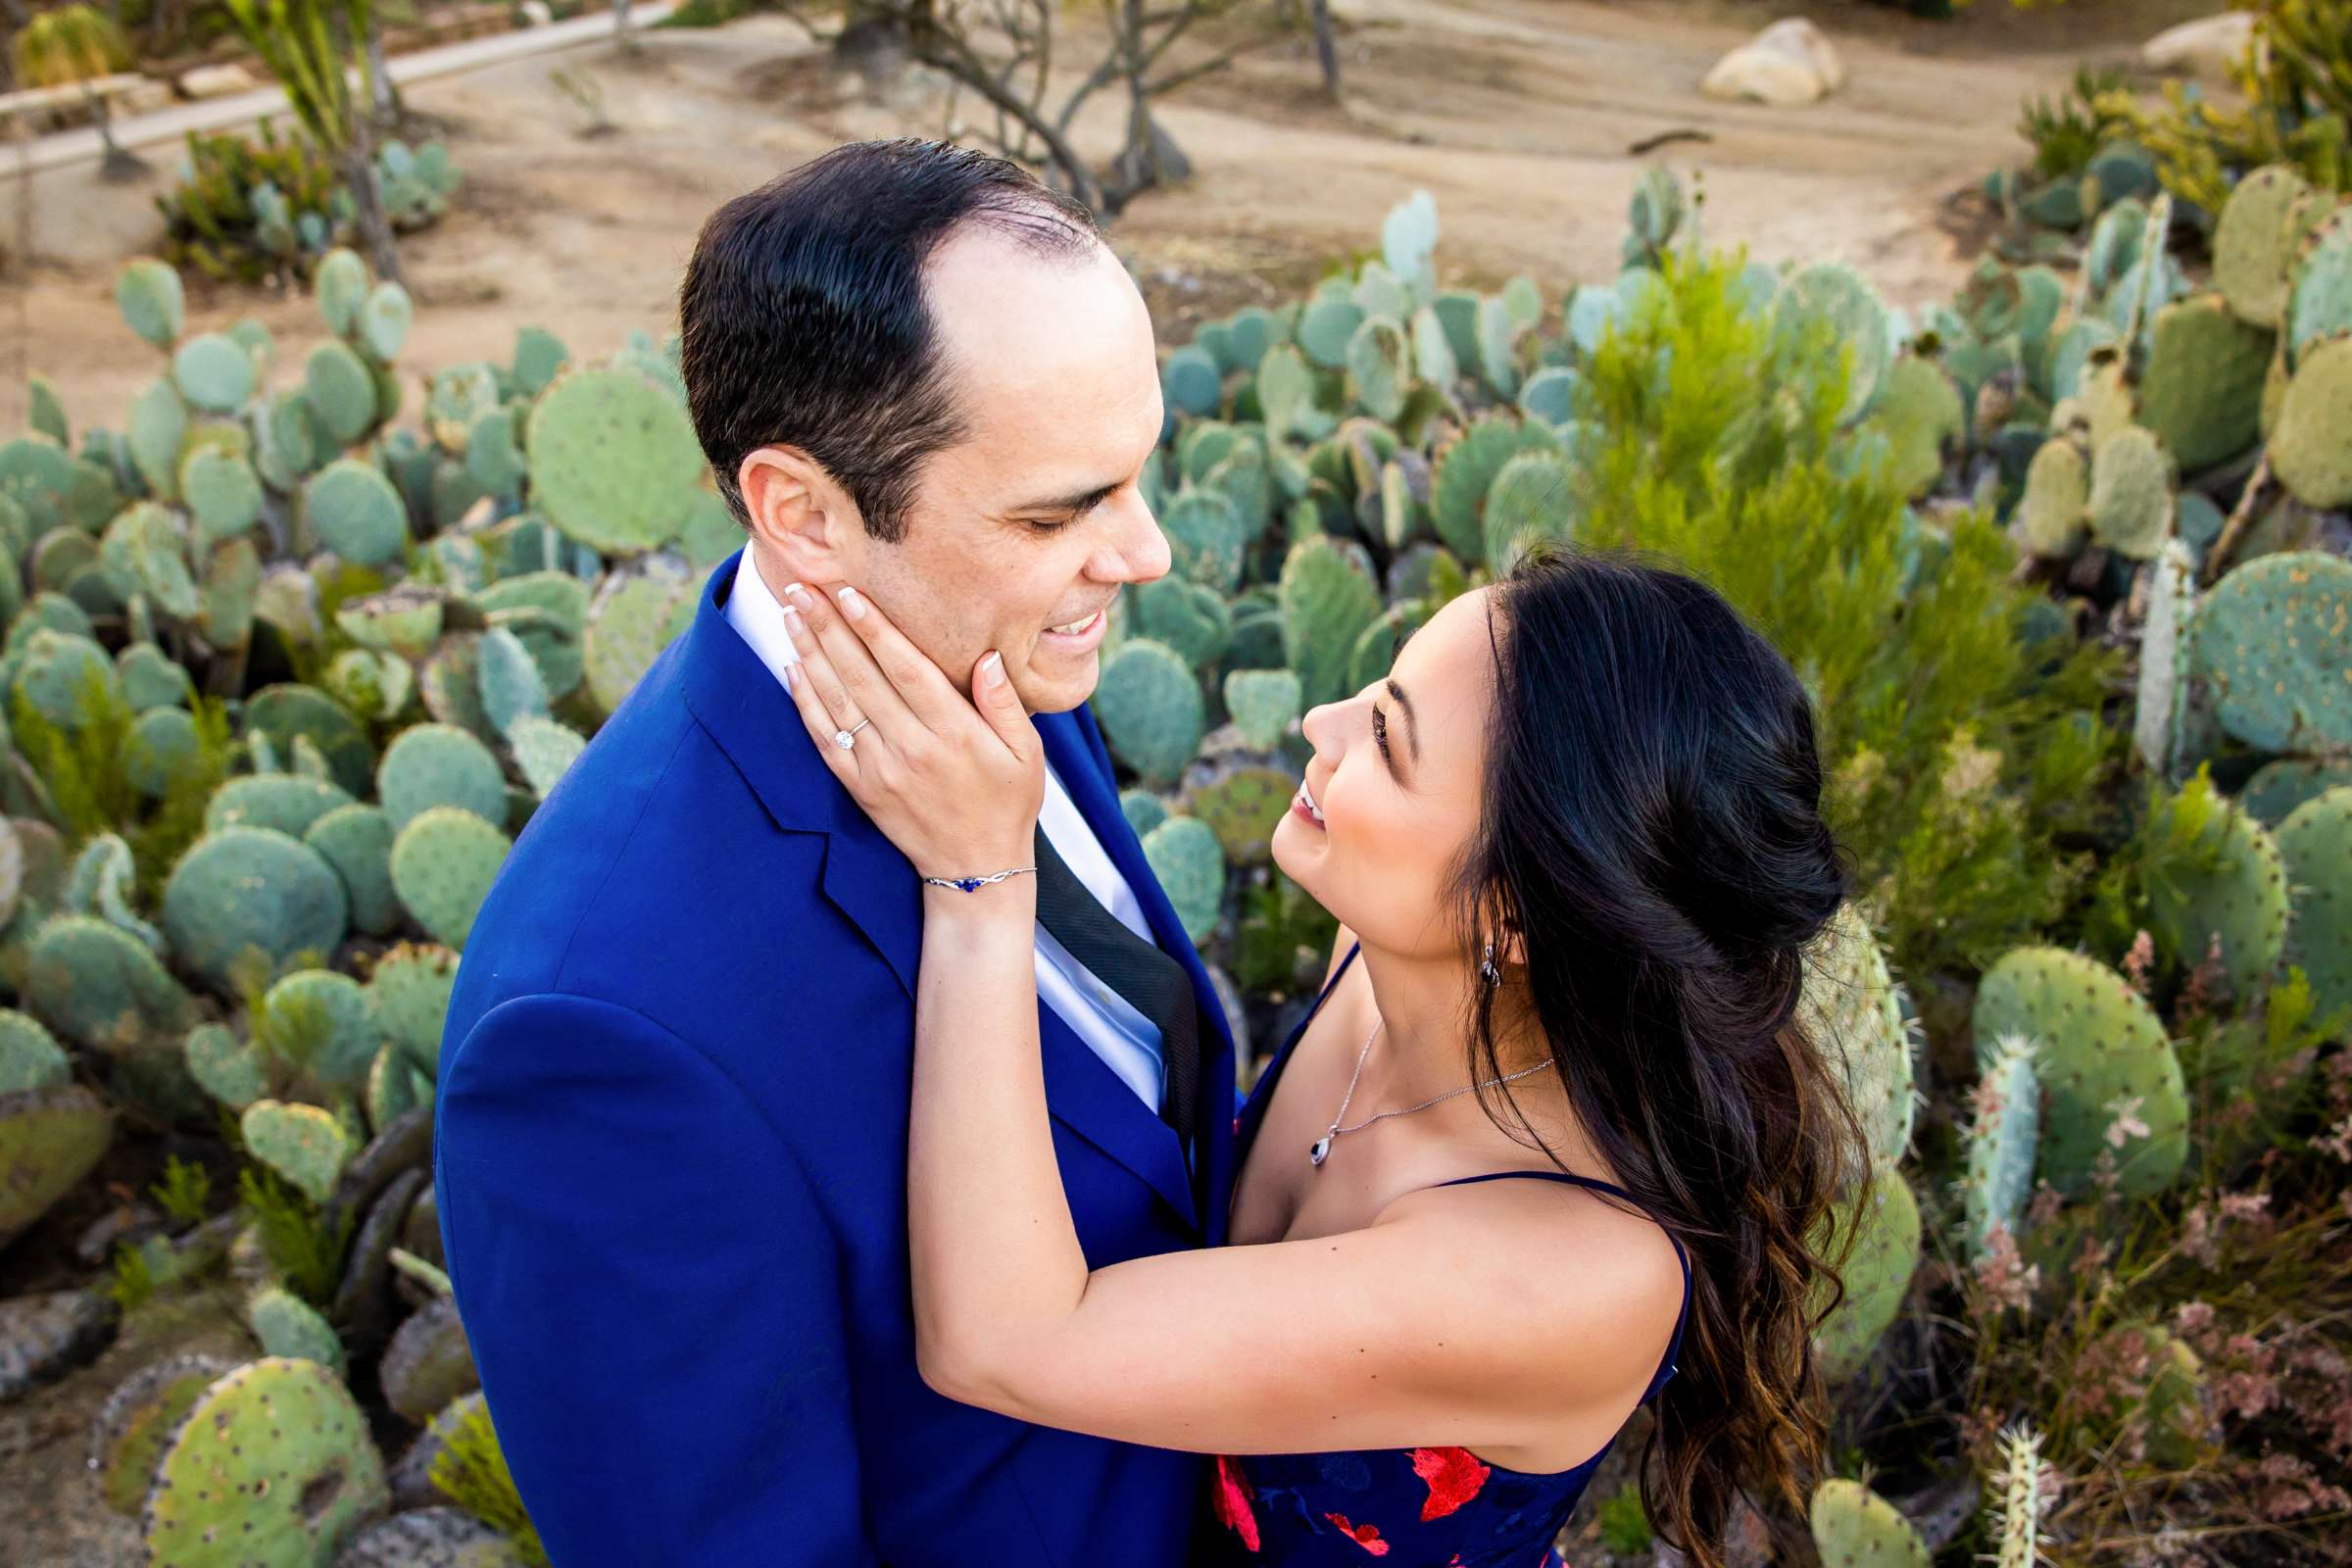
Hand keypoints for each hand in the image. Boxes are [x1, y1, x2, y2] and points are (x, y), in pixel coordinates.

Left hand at [776, 580, 1043, 888]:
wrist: (976, 870)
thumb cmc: (1007, 803)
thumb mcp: (1027, 753)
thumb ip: (1003, 703)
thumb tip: (986, 657)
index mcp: (954, 733)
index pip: (905, 669)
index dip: (873, 629)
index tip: (848, 593)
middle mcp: (912, 748)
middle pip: (861, 677)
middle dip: (829, 627)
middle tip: (802, 587)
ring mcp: (880, 770)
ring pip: (837, 702)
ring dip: (810, 654)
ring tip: (790, 614)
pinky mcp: (860, 788)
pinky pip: (825, 739)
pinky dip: (805, 702)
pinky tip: (792, 668)